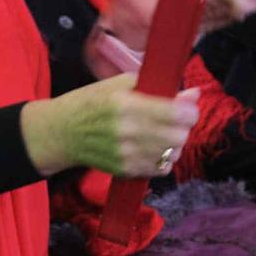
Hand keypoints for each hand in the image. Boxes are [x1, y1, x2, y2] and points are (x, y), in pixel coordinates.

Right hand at [19, 75, 199, 176]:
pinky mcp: (126, 170)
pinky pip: (161, 169)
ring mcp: (127, 154)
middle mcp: (128, 132)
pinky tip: (154, 147)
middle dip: (184, 126)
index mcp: (126, 105)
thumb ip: (157, 88)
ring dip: (175, 143)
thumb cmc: (90, 102)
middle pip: (179, 136)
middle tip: (176, 119)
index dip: (189, 110)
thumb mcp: (119, 85)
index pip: (176, 113)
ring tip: (164, 133)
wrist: (62, 132)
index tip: (187, 106)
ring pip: (173, 154)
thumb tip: (193, 94)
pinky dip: (164, 158)